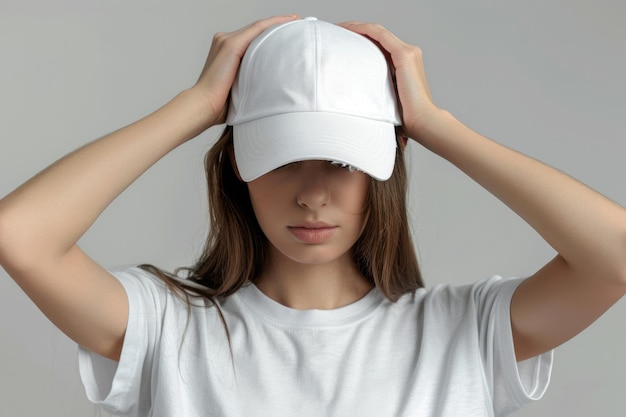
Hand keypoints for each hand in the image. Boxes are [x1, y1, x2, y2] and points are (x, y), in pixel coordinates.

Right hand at [191, 15, 298, 126]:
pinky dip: (274, 24)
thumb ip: (250, 79)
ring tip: (296, 20)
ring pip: (258, 27)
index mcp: (225, 50)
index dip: (270, 32)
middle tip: (296, 23)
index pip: (251, 37)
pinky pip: (258, 29)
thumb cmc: (220, 104)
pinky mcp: (231, 45)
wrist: (204, 106)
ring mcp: (226, 41)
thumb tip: (270, 85)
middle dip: (277, 24)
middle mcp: (224, 41)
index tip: (288, 31)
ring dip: (279, 22)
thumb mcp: (239, 87)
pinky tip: (289, 22)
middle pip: (256, 29)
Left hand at [338, 21, 439, 142]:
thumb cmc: (405, 118)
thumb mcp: (388, 98)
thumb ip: (377, 89)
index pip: (380, 43)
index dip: (362, 38)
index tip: (343, 40)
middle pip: (378, 34)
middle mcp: (408, 53)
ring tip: (339, 28)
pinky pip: (379, 35)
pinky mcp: (404, 55)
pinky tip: (349, 29)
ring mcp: (408, 52)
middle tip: (337, 30)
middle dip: (356, 30)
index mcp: (405, 62)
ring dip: (356, 27)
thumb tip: (357, 94)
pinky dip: (363, 29)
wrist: (422, 121)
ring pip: (377, 31)